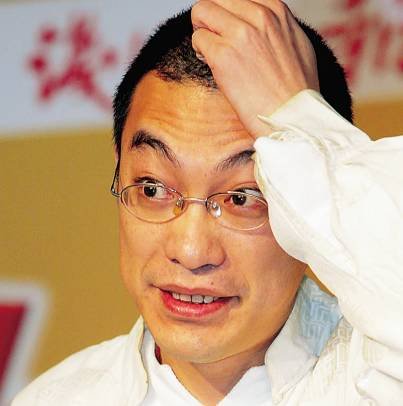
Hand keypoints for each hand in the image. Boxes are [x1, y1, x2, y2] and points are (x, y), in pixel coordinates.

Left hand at [191, 0, 319, 138]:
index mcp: (276, 11)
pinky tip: (214, 68)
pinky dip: (201, 53)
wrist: (292, 118)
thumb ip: (276, 27)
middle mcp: (258, 16)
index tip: (229, 32)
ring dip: (203, 34)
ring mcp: (240, 34)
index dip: (228, 14)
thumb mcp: (296, 44)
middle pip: (216, 0)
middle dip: (210, 20)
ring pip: (202, 13)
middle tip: (215, 42)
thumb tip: (260, 23)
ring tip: (212, 55)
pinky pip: (198, 40)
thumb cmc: (296, 91)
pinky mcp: (223, 55)